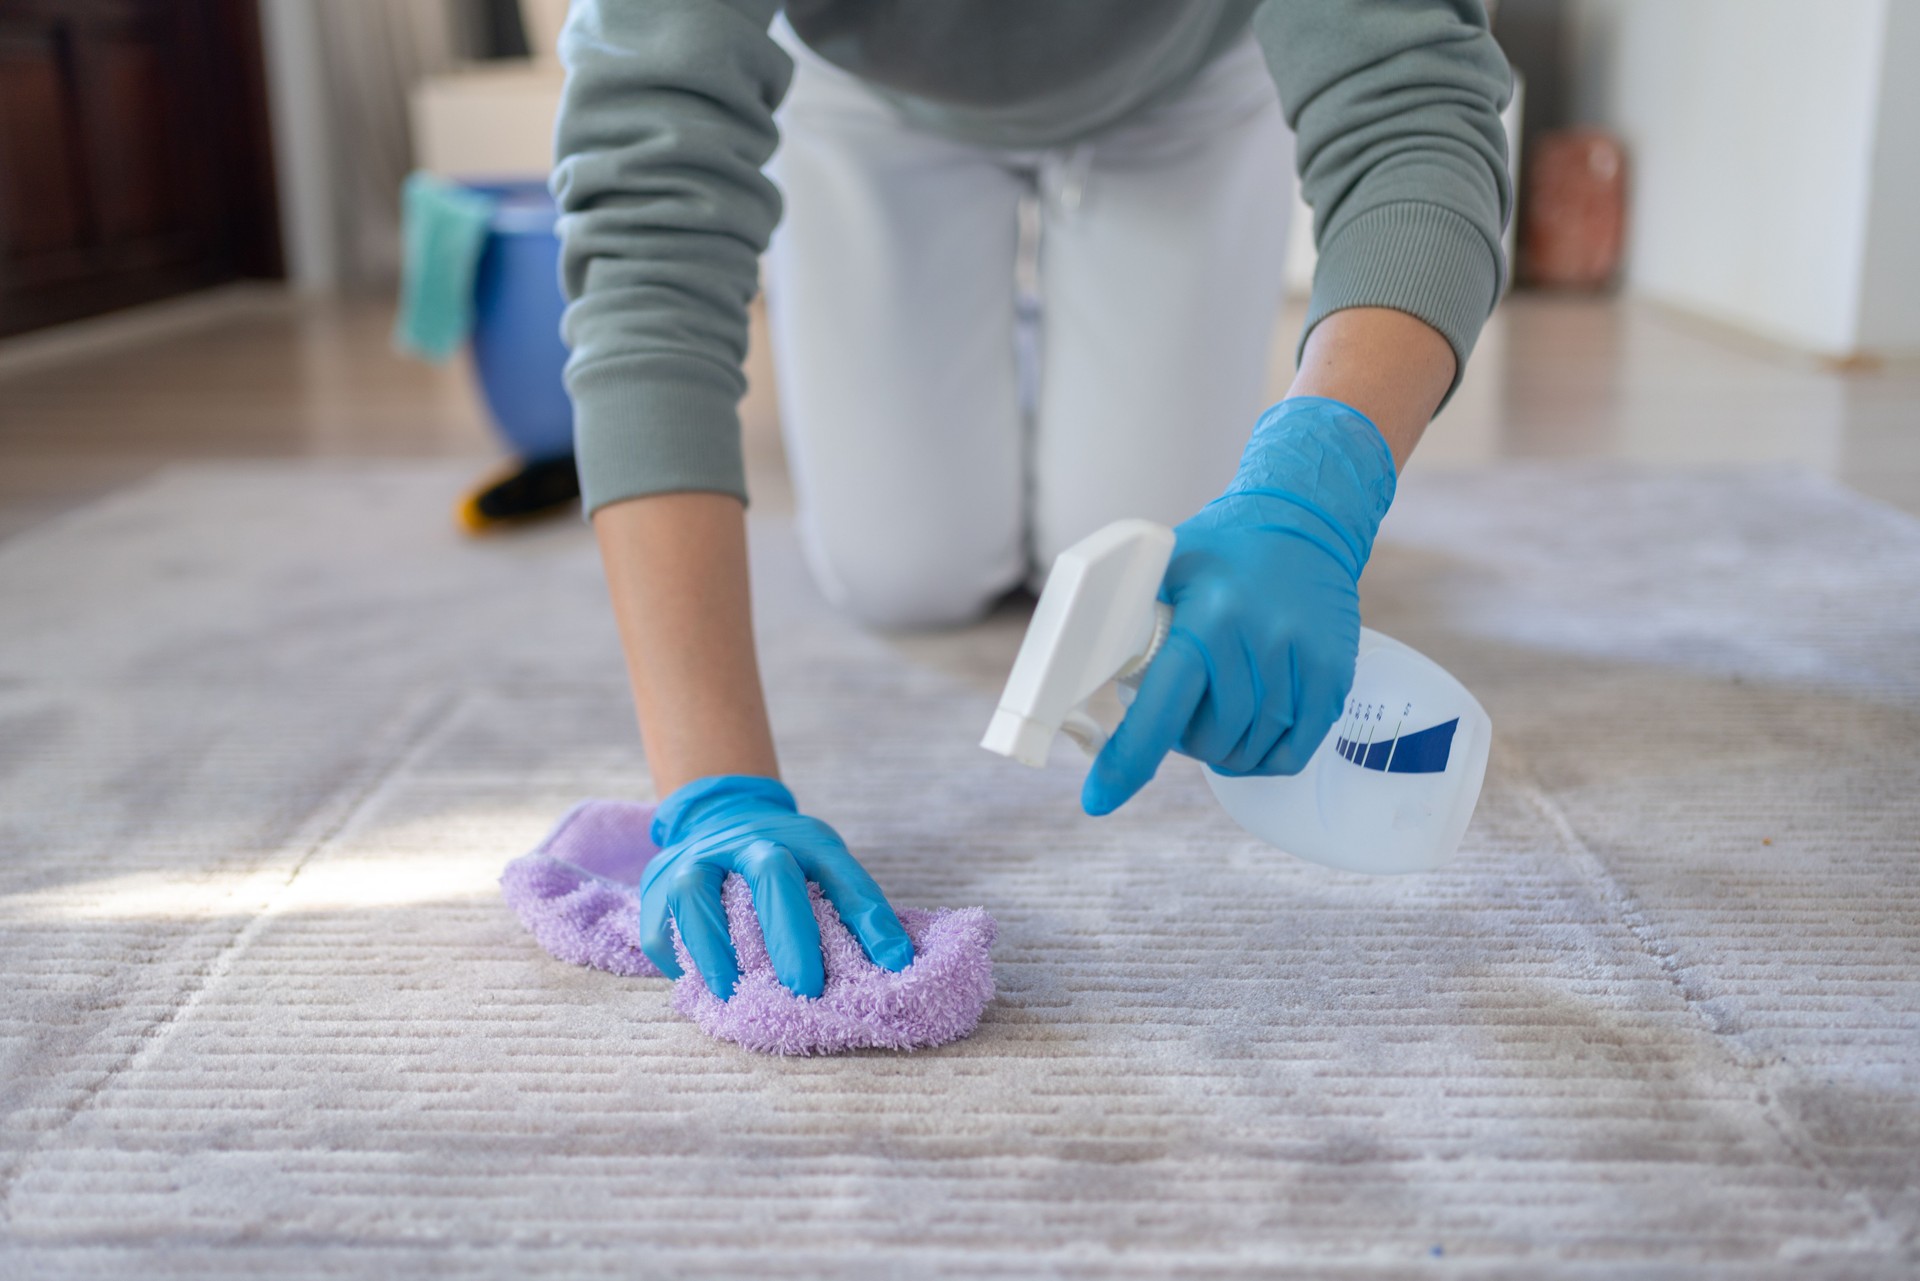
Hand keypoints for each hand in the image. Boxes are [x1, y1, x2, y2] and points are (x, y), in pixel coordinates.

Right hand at [640, 775, 914, 998]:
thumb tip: (896, 965)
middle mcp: (749, 841)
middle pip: (773, 875)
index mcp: (802, 839)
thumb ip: (857, 910)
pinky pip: (663, 923)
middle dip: (791, 935)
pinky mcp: (658, 884)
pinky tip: (701, 988)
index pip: (844, 875)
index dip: (871, 919)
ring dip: (717, 949)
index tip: (894, 964)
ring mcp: (698, 858)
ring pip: (698, 894)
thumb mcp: (826, 867)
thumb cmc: (785, 860)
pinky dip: (679, 959)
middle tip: (806, 988)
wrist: (718, 816)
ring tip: (733, 996)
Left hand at [1082, 397, 1396, 814]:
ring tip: (1215, 711)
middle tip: (1179, 709)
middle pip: (1208, 741)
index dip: (1128, 762)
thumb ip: (1128, 622)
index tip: (1097, 800)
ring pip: (1249, 752)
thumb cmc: (1220, 548)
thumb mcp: (1163, 569)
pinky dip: (1262, 758)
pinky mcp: (1333, 676)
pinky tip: (1248, 733)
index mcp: (1207, 618)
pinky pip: (1292, 752)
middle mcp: (1258, 642)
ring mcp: (1302, 662)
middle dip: (1183, 740)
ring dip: (1222, 749)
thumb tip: (1067, 684)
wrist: (1306, 517)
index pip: (1162, 709)